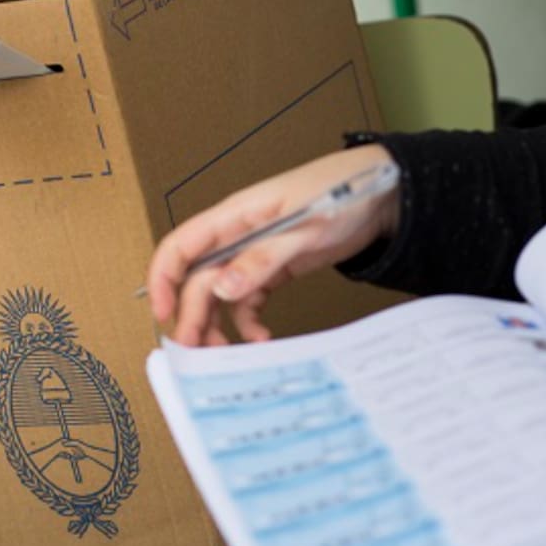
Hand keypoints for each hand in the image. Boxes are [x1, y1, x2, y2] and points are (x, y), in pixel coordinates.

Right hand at [146, 145, 398, 345]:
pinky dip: (248, 322)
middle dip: (192, 315)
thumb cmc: (342, 193)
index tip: (164, 312)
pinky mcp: (271, 268)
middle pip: (198, 278)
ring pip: (218, 293)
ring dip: (216, 323)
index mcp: (235, 215)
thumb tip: (222, 287)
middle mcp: (237, 235)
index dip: (163, 278)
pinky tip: (260, 337)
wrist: (382, 195)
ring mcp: (253, 253)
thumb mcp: (303, 228)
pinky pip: (247, 300)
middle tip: (195, 350)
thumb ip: (262, 258)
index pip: (181, 245)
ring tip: (224, 352)